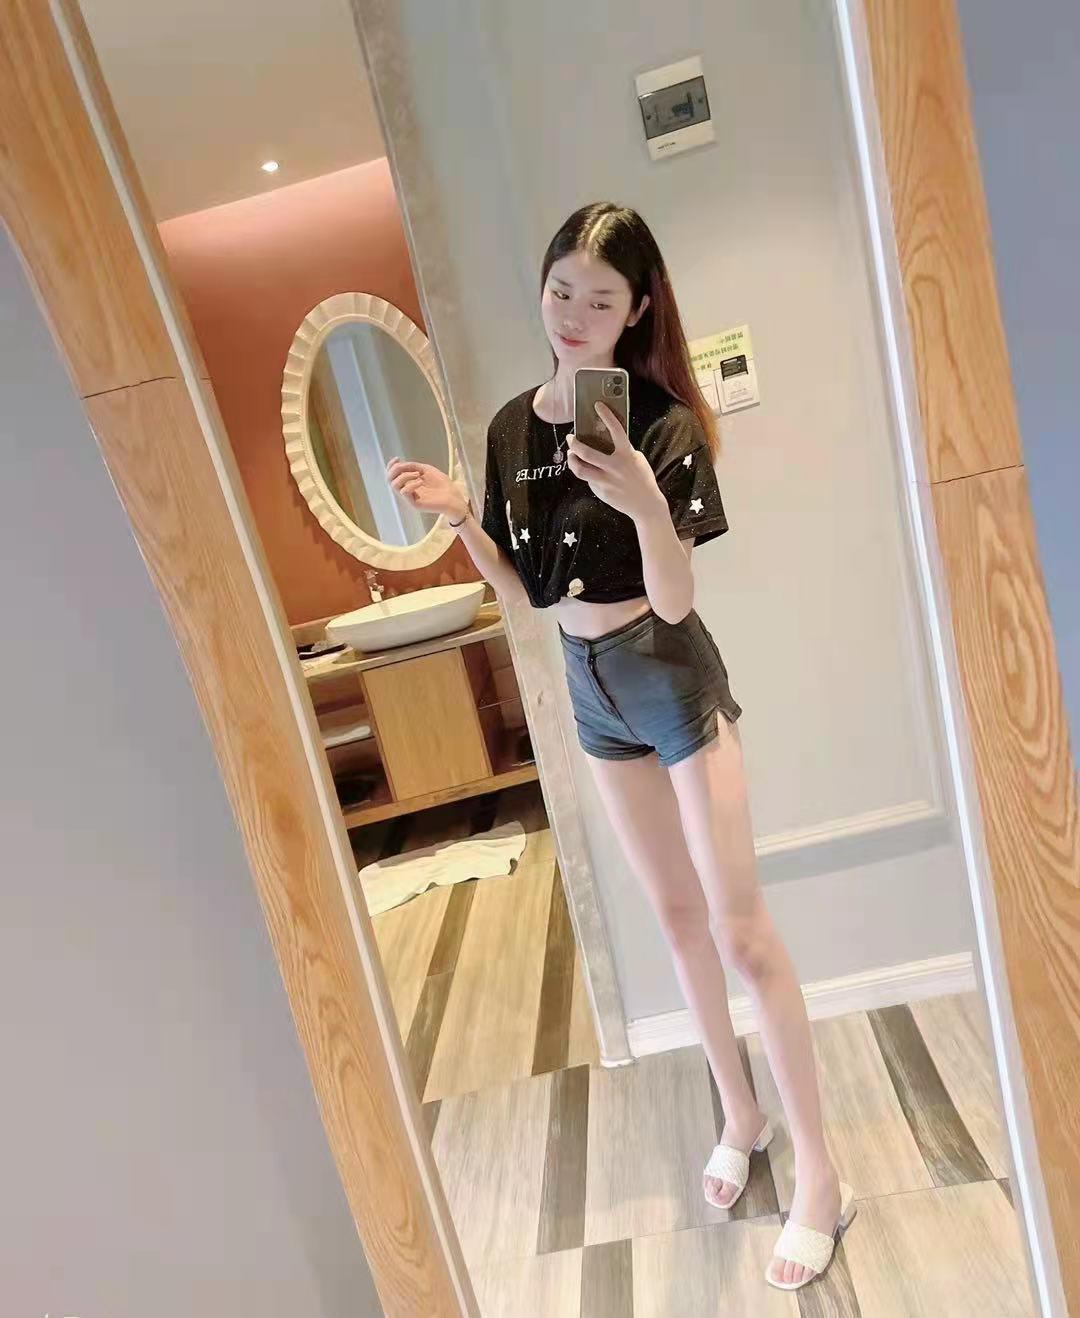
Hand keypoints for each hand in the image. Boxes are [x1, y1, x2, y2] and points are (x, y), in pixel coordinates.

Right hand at [387, 457, 468, 519]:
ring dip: (404, 476)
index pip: (392, 474)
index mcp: (409, 482)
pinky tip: (421, 482)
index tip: (397, 458)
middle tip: (406, 466)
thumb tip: (400, 464)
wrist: (453, 497)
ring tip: (418, 474)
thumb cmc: (442, 484)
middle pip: (390, 479)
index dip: (391, 465)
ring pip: (394, 485)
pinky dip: (411, 484)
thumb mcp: (426, 470)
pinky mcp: (414, 504)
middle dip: (395, 469)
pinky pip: (404, 492)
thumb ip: (413, 466)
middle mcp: (407, 489)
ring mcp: (410, 497)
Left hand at [566, 401, 663, 522]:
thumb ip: (623, 451)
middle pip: (586, 452)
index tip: (598, 405)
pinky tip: (587, 470)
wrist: (646, 505)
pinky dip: (585, 473)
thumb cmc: (642, 479)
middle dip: (574, 443)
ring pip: (580, 468)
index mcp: (626, 454)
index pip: (616, 429)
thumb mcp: (636, 460)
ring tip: (571, 455)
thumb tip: (606, 442)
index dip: (606, 415)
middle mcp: (614, 466)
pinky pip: (588, 479)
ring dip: (572, 460)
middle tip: (570, 438)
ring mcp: (606, 479)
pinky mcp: (601, 490)